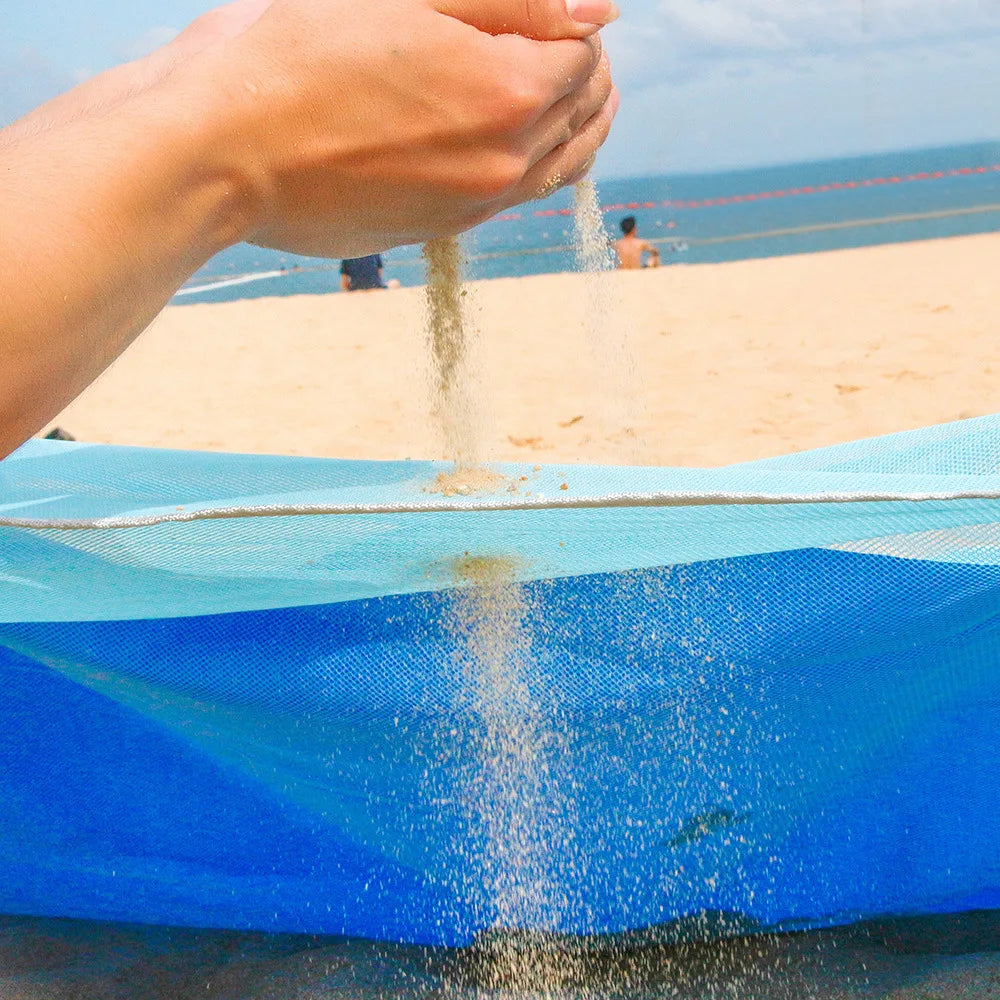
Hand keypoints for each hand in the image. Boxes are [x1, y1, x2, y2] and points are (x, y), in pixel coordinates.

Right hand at [175, 0, 617, 255]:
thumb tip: (598, 12)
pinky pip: (510, 199)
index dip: (580, 32)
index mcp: (507, 93)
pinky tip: (516, 147)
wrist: (224, 155)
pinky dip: (531, 168)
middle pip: (582, 119)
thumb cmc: (298, 58)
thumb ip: (512, 2)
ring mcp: (472, 206)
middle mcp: (503, 161)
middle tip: (580, 55)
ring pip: (557, 170)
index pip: (583, 60)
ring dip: (574, 131)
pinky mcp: (439, 231)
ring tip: (573, 104)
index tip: (561, 18)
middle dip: (589, 81)